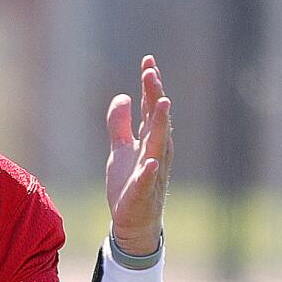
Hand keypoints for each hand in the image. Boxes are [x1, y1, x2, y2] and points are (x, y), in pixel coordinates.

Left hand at [106, 55, 172, 255]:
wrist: (133, 222)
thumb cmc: (130, 184)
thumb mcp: (120, 149)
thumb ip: (119, 124)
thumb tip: (122, 96)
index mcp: (150, 141)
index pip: (152, 108)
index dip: (150, 85)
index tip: (148, 60)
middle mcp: (156, 153)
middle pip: (158, 120)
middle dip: (155, 96)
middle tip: (151, 72)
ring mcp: (152, 173)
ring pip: (159, 145)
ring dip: (161, 125)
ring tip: (162, 103)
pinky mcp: (142, 194)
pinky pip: (147, 181)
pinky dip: (149, 171)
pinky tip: (150, 160)